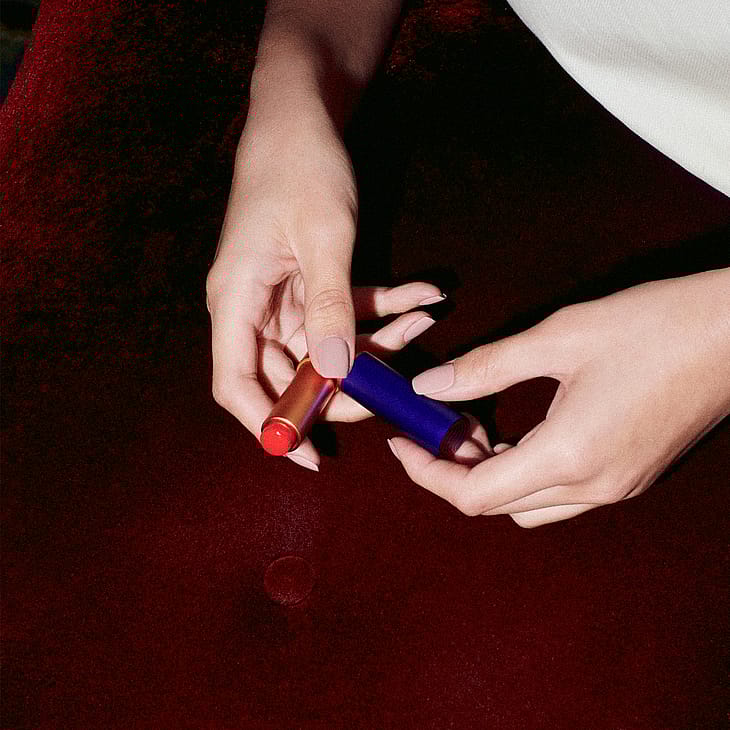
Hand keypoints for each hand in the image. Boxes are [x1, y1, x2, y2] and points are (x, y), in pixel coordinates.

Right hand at [206, 103, 444, 469]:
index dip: (269, 425)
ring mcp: (282, 295)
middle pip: (289, 373)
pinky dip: (381, 310)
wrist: (301, 114)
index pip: (236, 384)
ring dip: (375, 342)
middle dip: (346, 385)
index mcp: (237, 300)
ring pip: (326, 346)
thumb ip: (330, 306)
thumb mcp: (324, 237)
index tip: (308, 455)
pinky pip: (344, 311)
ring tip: (423, 320)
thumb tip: (338, 369)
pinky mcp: (308, 281)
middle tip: (394, 388)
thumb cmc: (300, 165)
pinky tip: (422, 296)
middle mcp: (253, 306)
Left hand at [388, 269, 729, 526]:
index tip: (402, 442)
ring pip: (530, 505)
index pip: (475, 495)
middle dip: (454, 472)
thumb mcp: (558, 337)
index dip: (427, 473)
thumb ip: (486, 366)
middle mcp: (595, 486)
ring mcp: (618, 486)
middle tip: (436, 427)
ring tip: (475, 427)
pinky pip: (562, 493)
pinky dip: (527, 472)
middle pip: (498, 505)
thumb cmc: (654, 326)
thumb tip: (430, 387)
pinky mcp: (632, 476)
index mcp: (571, 455)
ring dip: (492, 475)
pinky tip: (519, 432)